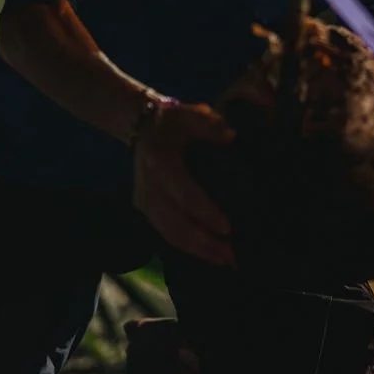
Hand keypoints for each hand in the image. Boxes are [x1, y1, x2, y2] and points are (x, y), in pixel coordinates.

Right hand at [133, 102, 236, 267]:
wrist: (140, 127)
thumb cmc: (173, 121)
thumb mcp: (191, 113)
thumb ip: (210, 123)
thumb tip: (230, 137)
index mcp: (159, 162)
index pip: (184, 193)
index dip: (205, 212)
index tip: (228, 227)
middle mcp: (148, 186)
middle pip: (176, 222)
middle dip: (205, 242)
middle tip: (233, 255)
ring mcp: (143, 201)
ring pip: (170, 233)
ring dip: (198, 250)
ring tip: (225, 260)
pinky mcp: (144, 210)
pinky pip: (166, 233)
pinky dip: (187, 247)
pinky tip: (208, 254)